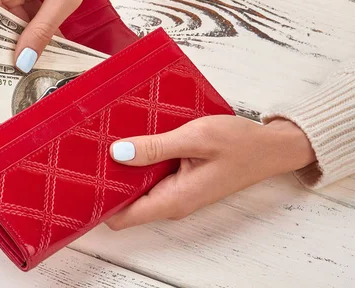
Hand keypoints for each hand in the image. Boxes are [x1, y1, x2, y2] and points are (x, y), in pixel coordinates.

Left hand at [106, 116, 315, 229]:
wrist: (271, 148)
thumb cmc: (240, 143)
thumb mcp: (196, 138)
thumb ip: (156, 147)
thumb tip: (118, 153)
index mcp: (174, 199)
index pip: (123, 216)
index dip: (100, 201)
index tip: (83, 180)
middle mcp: (172, 201)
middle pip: (126, 201)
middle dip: (108, 180)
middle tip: (90, 151)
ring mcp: (177, 191)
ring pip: (138, 186)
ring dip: (125, 167)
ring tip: (108, 140)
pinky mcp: (182, 180)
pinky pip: (152, 175)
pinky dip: (141, 161)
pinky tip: (135, 140)